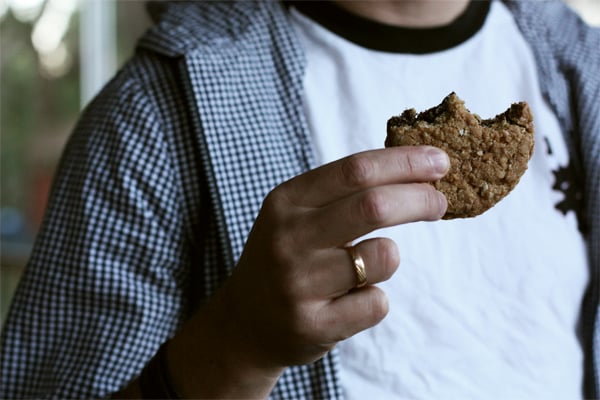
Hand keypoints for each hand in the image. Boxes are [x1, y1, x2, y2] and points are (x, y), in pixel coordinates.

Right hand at [166, 145, 448, 397]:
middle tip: (440, 202)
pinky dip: (374, 299)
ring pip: (383, 258)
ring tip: (365, 267)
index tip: (439, 161)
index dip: (404, 162)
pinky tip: (346, 303)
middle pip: (373, 206)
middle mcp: (289, 239)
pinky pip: (376, 303)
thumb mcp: (297, 216)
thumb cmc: (287, 259)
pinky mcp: (313, 324)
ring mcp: (298, 284)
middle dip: (420, 199)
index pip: (355, 170)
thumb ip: (344, 194)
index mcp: (286, 202)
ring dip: (389, 258)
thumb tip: (416, 171)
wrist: (244, 323)